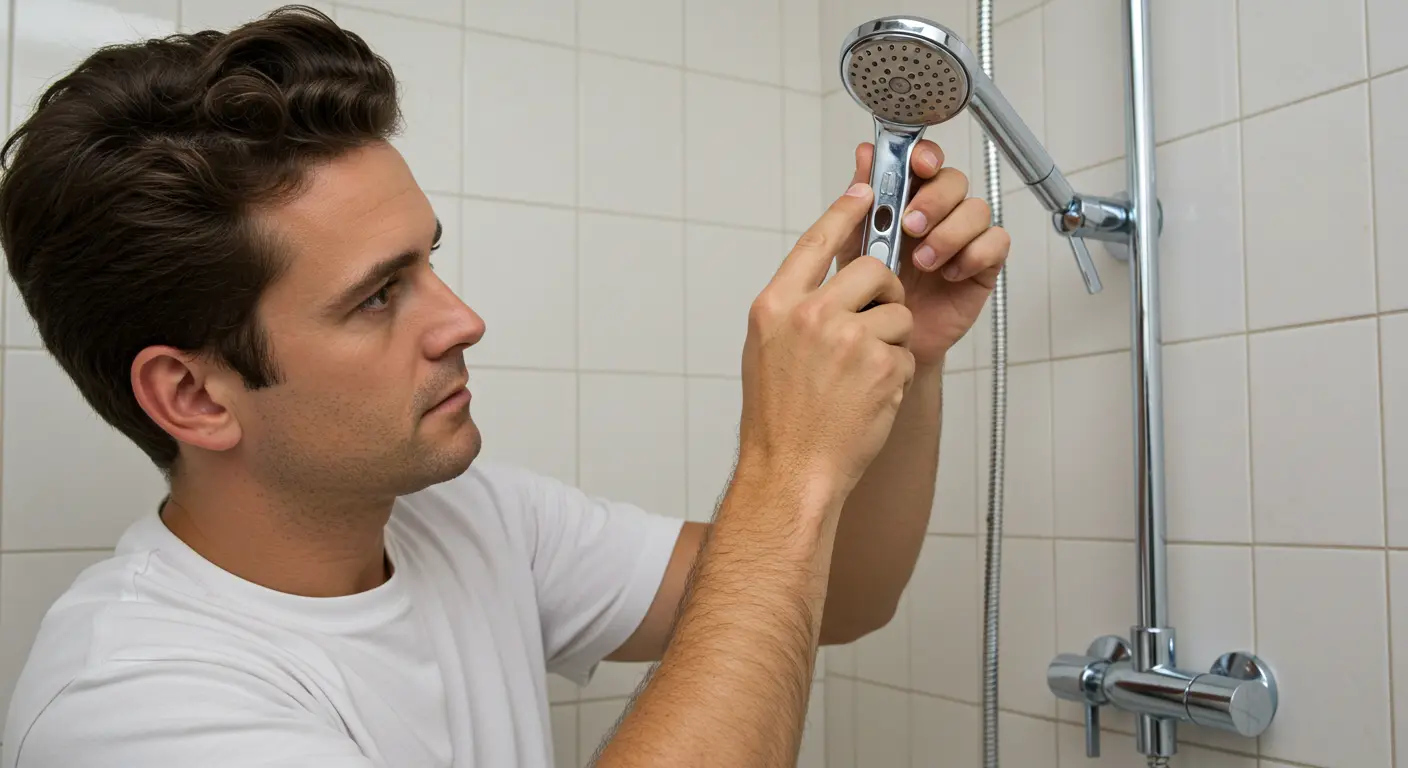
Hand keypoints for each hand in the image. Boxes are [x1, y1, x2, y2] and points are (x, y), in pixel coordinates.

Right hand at [738, 183, 916, 503]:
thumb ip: (795, 307)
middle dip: (884, 293)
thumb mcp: (768, 349)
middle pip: (871, 271)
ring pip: (897, 312)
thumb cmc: (779, 418)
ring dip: (891, 340)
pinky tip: (869, 397)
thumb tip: (830, 279)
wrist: (791, 471)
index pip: (816, 242)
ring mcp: (848, 339)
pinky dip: (895, 373)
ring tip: (862, 376)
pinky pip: (906, 350)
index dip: (844, 212)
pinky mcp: (882, 365)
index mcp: (776, 306)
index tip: (866, 189)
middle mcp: (810, 315)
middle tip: (874, 323)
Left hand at [835, 140, 1010, 366]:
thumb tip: (865, 154)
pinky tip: (949, 275)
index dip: (926, 157)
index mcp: (907, 200)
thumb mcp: (854, 245)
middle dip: (933, 200)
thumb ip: (860, 202)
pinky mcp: (982, 264)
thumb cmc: (870, 292)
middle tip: (910, 226)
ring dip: (949, 232)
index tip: (918, 166)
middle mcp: (939, 214)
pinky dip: (973, 254)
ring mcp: (963, 238)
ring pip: (977, 210)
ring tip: (923, 262)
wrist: (885, 341)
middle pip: (954, 181)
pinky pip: (996, 242)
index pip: (927, 162)